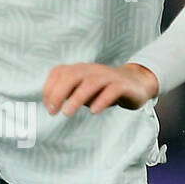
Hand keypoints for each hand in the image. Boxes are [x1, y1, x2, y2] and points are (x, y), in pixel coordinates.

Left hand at [43, 61, 159, 116]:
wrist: (136, 84)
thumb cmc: (103, 89)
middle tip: (52, 112)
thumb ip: (68, 94)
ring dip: (77, 98)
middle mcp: (92, 70)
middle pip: (72, 75)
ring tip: (67, 113)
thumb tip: (49, 105)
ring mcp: (108, 77)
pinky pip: (112, 90)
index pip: (59, 72)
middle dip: (59, 93)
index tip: (48, 107)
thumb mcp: (83, 91)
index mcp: (80, 70)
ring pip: (91, 83)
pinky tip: (94, 112)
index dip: (49, 88)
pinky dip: (102, 100)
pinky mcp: (123, 85)